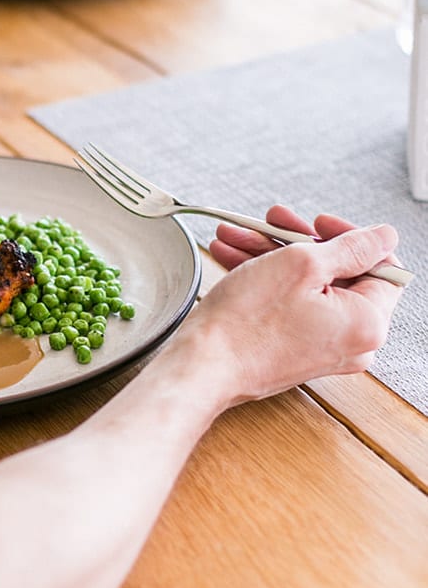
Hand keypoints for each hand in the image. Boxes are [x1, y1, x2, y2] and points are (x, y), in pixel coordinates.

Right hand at [180, 206, 402, 405]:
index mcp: (368, 323)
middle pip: (339, 274)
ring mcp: (321, 348)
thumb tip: (384, 236)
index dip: (351, 235)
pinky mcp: (294, 351)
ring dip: (273, 256)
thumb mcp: (302, 264)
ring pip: (307, 287)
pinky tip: (236, 258)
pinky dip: (267, 280)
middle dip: (299, 242)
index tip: (318, 223)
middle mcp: (352, 341)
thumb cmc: (246, 324)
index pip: (383, 265)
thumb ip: (353, 246)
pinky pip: (291, 306)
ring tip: (239, 236)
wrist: (202, 366)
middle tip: (272, 222)